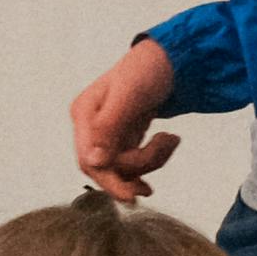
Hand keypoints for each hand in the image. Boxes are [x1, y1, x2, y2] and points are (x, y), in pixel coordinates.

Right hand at [66, 38, 183, 202]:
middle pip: (106, 168)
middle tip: (165, 150)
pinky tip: (169, 140)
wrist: (171, 59)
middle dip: (137, 166)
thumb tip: (93, 161)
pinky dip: (154, 157)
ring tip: (170, 139)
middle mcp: (91, 126)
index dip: (109, 181)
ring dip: (151, 160)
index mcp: (85, 114)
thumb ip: (108, 126)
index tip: (132, 196)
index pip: (89, 160)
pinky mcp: (124, 138)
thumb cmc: (149, 69)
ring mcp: (107, 134)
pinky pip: (134, 162)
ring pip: (123, 168)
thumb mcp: (129, 94)